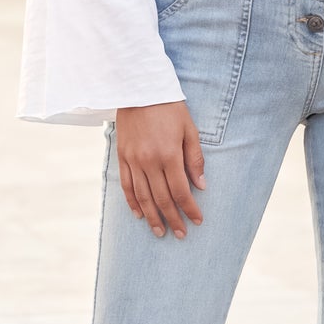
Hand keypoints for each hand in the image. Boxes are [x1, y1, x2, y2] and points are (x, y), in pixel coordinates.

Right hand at [116, 101, 205, 238]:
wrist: (138, 88)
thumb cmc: (169, 107)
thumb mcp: (189, 129)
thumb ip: (194, 159)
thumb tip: (201, 186)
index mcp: (169, 154)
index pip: (181, 191)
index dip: (190, 209)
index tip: (197, 220)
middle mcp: (150, 161)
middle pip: (162, 198)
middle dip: (173, 219)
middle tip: (181, 234)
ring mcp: (133, 160)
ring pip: (143, 197)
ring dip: (152, 217)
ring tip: (160, 232)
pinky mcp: (122, 156)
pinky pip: (127, 185)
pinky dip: (132, 202)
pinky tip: (139, 215)